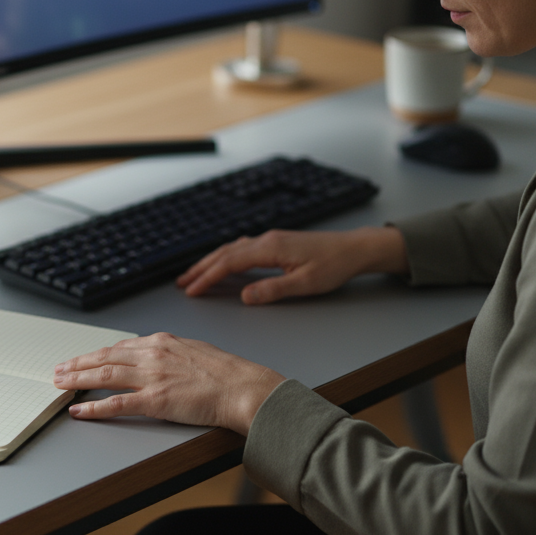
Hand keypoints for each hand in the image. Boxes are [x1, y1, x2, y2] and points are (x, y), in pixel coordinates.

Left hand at [53, 333, 285, 434]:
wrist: (244, 387)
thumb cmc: (228, 373)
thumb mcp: (196, 351)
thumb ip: (173, 353)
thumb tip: (161, 356)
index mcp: (163, 342)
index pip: (120, 347)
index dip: (97, 354)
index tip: (83, 359)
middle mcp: (153, 355)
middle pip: (105, 357)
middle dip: (79, 363)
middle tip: (59, 369)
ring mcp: (152, 377)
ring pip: (105, 375)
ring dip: (78, 379)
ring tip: (60, 384)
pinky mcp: (155, 401)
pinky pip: (117, 403)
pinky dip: (94, 406)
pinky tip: (80, 410)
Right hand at [176, 226, 408, 304]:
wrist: (353, 248)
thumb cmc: (334, 266)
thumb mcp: (305, 284)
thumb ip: (273, 290)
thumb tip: (244, 296)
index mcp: (271, 248)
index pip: (230, 263)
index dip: (208, 277)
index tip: (192, 290)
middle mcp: (266, 239)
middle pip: (225, 253)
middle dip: (201, 268)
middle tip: (182, 282)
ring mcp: (271, 239)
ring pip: (232, 248)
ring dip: (211, 261)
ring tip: (194, 274)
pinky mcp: (277, 242)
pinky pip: (243, 246)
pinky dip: (227, 255)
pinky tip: (223, 260)